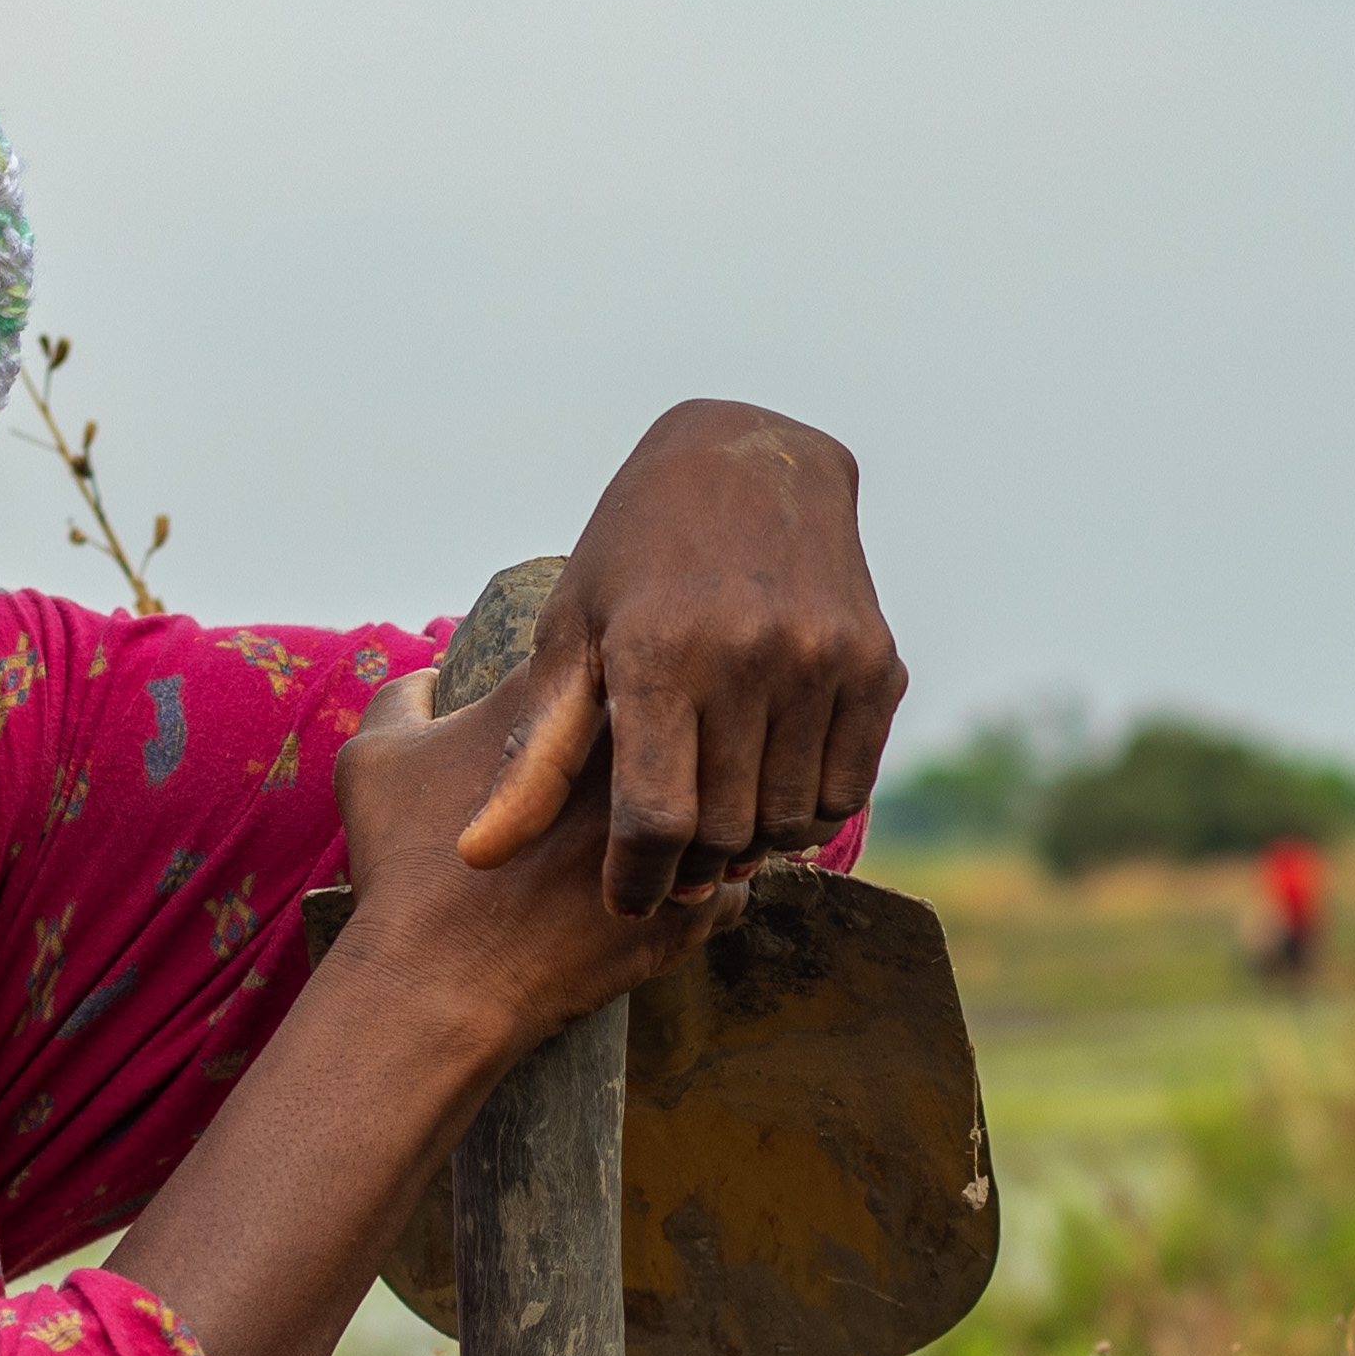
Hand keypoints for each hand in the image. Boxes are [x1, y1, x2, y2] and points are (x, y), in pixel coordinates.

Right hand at [339, 669, 747, 1068]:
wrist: (435, 984)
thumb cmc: (402, 868)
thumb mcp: (375, 761)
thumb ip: (404, 697)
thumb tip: (429, 675)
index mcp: (572, 701)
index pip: (624, 663)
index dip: (612, 692)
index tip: (594, 727)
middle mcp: (642, 758)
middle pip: (695, 731)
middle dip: (683, 749)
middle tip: (651, 780)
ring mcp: (681, 834)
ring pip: (731, 809)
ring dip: (711, 824)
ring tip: (673, 846)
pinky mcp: (699, 906)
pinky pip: (742, 885)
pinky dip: (716, 893)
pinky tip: (675, 901)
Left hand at [452, 400, 902, 914]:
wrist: (750, 457)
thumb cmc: (634, 555)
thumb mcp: (570, 636)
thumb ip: (535, 755)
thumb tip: (478, 857)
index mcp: (659, 654)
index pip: (657, 819)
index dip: (638, 879)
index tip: (626, 897)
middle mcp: (749, 656)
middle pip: (726, 831)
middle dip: (690, 871)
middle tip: (669, 870)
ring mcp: (823, 660)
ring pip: (790, 821)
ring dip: (750, 848)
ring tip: (716, 835)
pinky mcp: (876, 664)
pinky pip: (848, 789)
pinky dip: (809, 817)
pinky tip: (769, 797)